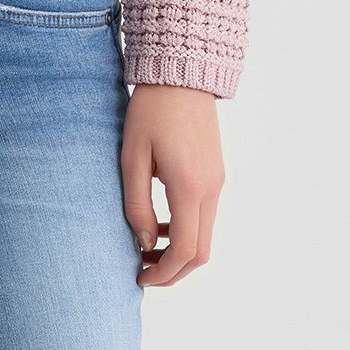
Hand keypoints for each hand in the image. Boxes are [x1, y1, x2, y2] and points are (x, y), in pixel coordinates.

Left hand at [121, 83, 225, 287]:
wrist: (181, 73)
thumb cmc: (150, 110)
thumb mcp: (132, 156)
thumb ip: (136, 204)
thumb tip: (145, 243)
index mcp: (189, 187)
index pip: (185, 250)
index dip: (163, 273)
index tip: (140, 276)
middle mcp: (211, 189)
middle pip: (201, 252)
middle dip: (173, 270)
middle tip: (143, 271)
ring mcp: (217, 181)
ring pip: (205, 235)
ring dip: (179, 251)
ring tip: (146, 247)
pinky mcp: (216, 173)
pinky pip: (206, 215)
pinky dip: (187, 229)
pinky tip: (160, 222)